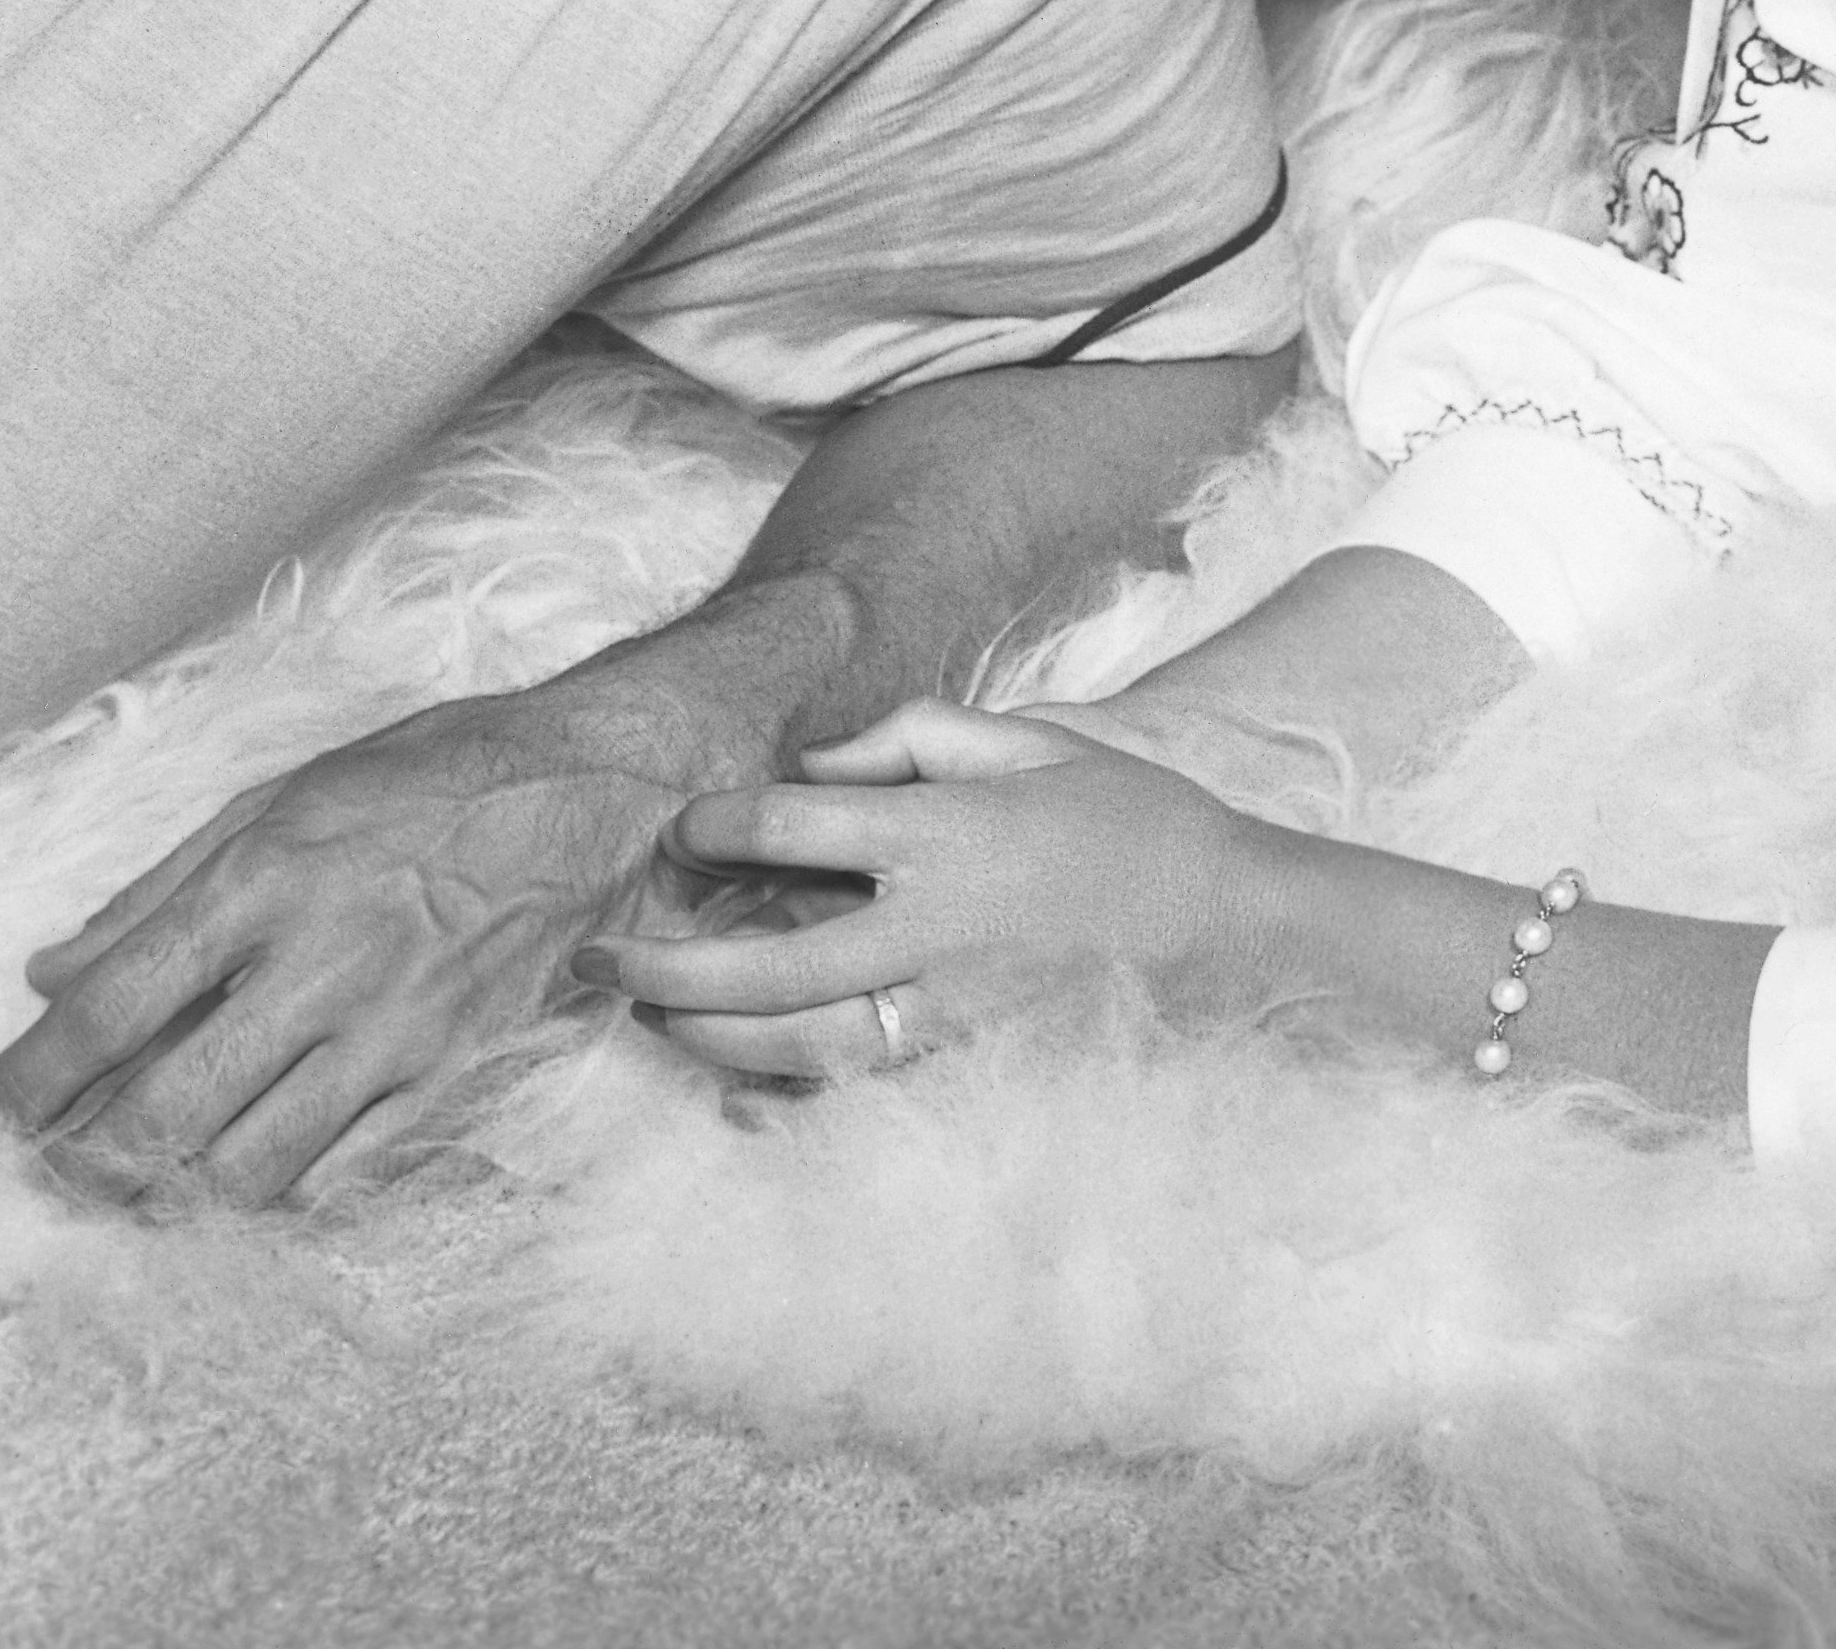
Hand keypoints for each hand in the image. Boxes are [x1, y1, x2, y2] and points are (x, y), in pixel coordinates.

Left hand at [0, 689, 695, 1205]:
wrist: (602, 792)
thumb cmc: (443, 776)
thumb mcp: (289, 792)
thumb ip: (164, 886)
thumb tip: (59, 968)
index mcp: (266, 878)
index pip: (111, 1008)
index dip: (33, 1078)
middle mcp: (320, 964)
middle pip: (162, 1113)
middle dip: (83, 1165)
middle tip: (56, 1172)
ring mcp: (389, 1030)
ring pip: (244, 1167)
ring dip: (170, 1196)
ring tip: (138, 1190)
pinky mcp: (449, 1072)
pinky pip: (340, 1173)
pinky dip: (277, 1194)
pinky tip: (248, 1177)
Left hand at [571, 697, 1272, 1081]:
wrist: (1233, 930)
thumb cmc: (1129, 819)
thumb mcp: (1031, 740)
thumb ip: (912, 740)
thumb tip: (810, 769)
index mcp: (948, 833)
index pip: (793, 827)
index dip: (717, 824)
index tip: (683, 827)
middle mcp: (937, 930)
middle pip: (767, 960)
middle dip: (669, 963)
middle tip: (602, 956)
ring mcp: (953, 1015)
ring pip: (796, 1047)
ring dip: (709, 1036)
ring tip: (652, 1017)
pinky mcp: (970, 1070)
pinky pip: (853, 1094)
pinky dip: (783, 1096)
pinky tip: (735, 1085)